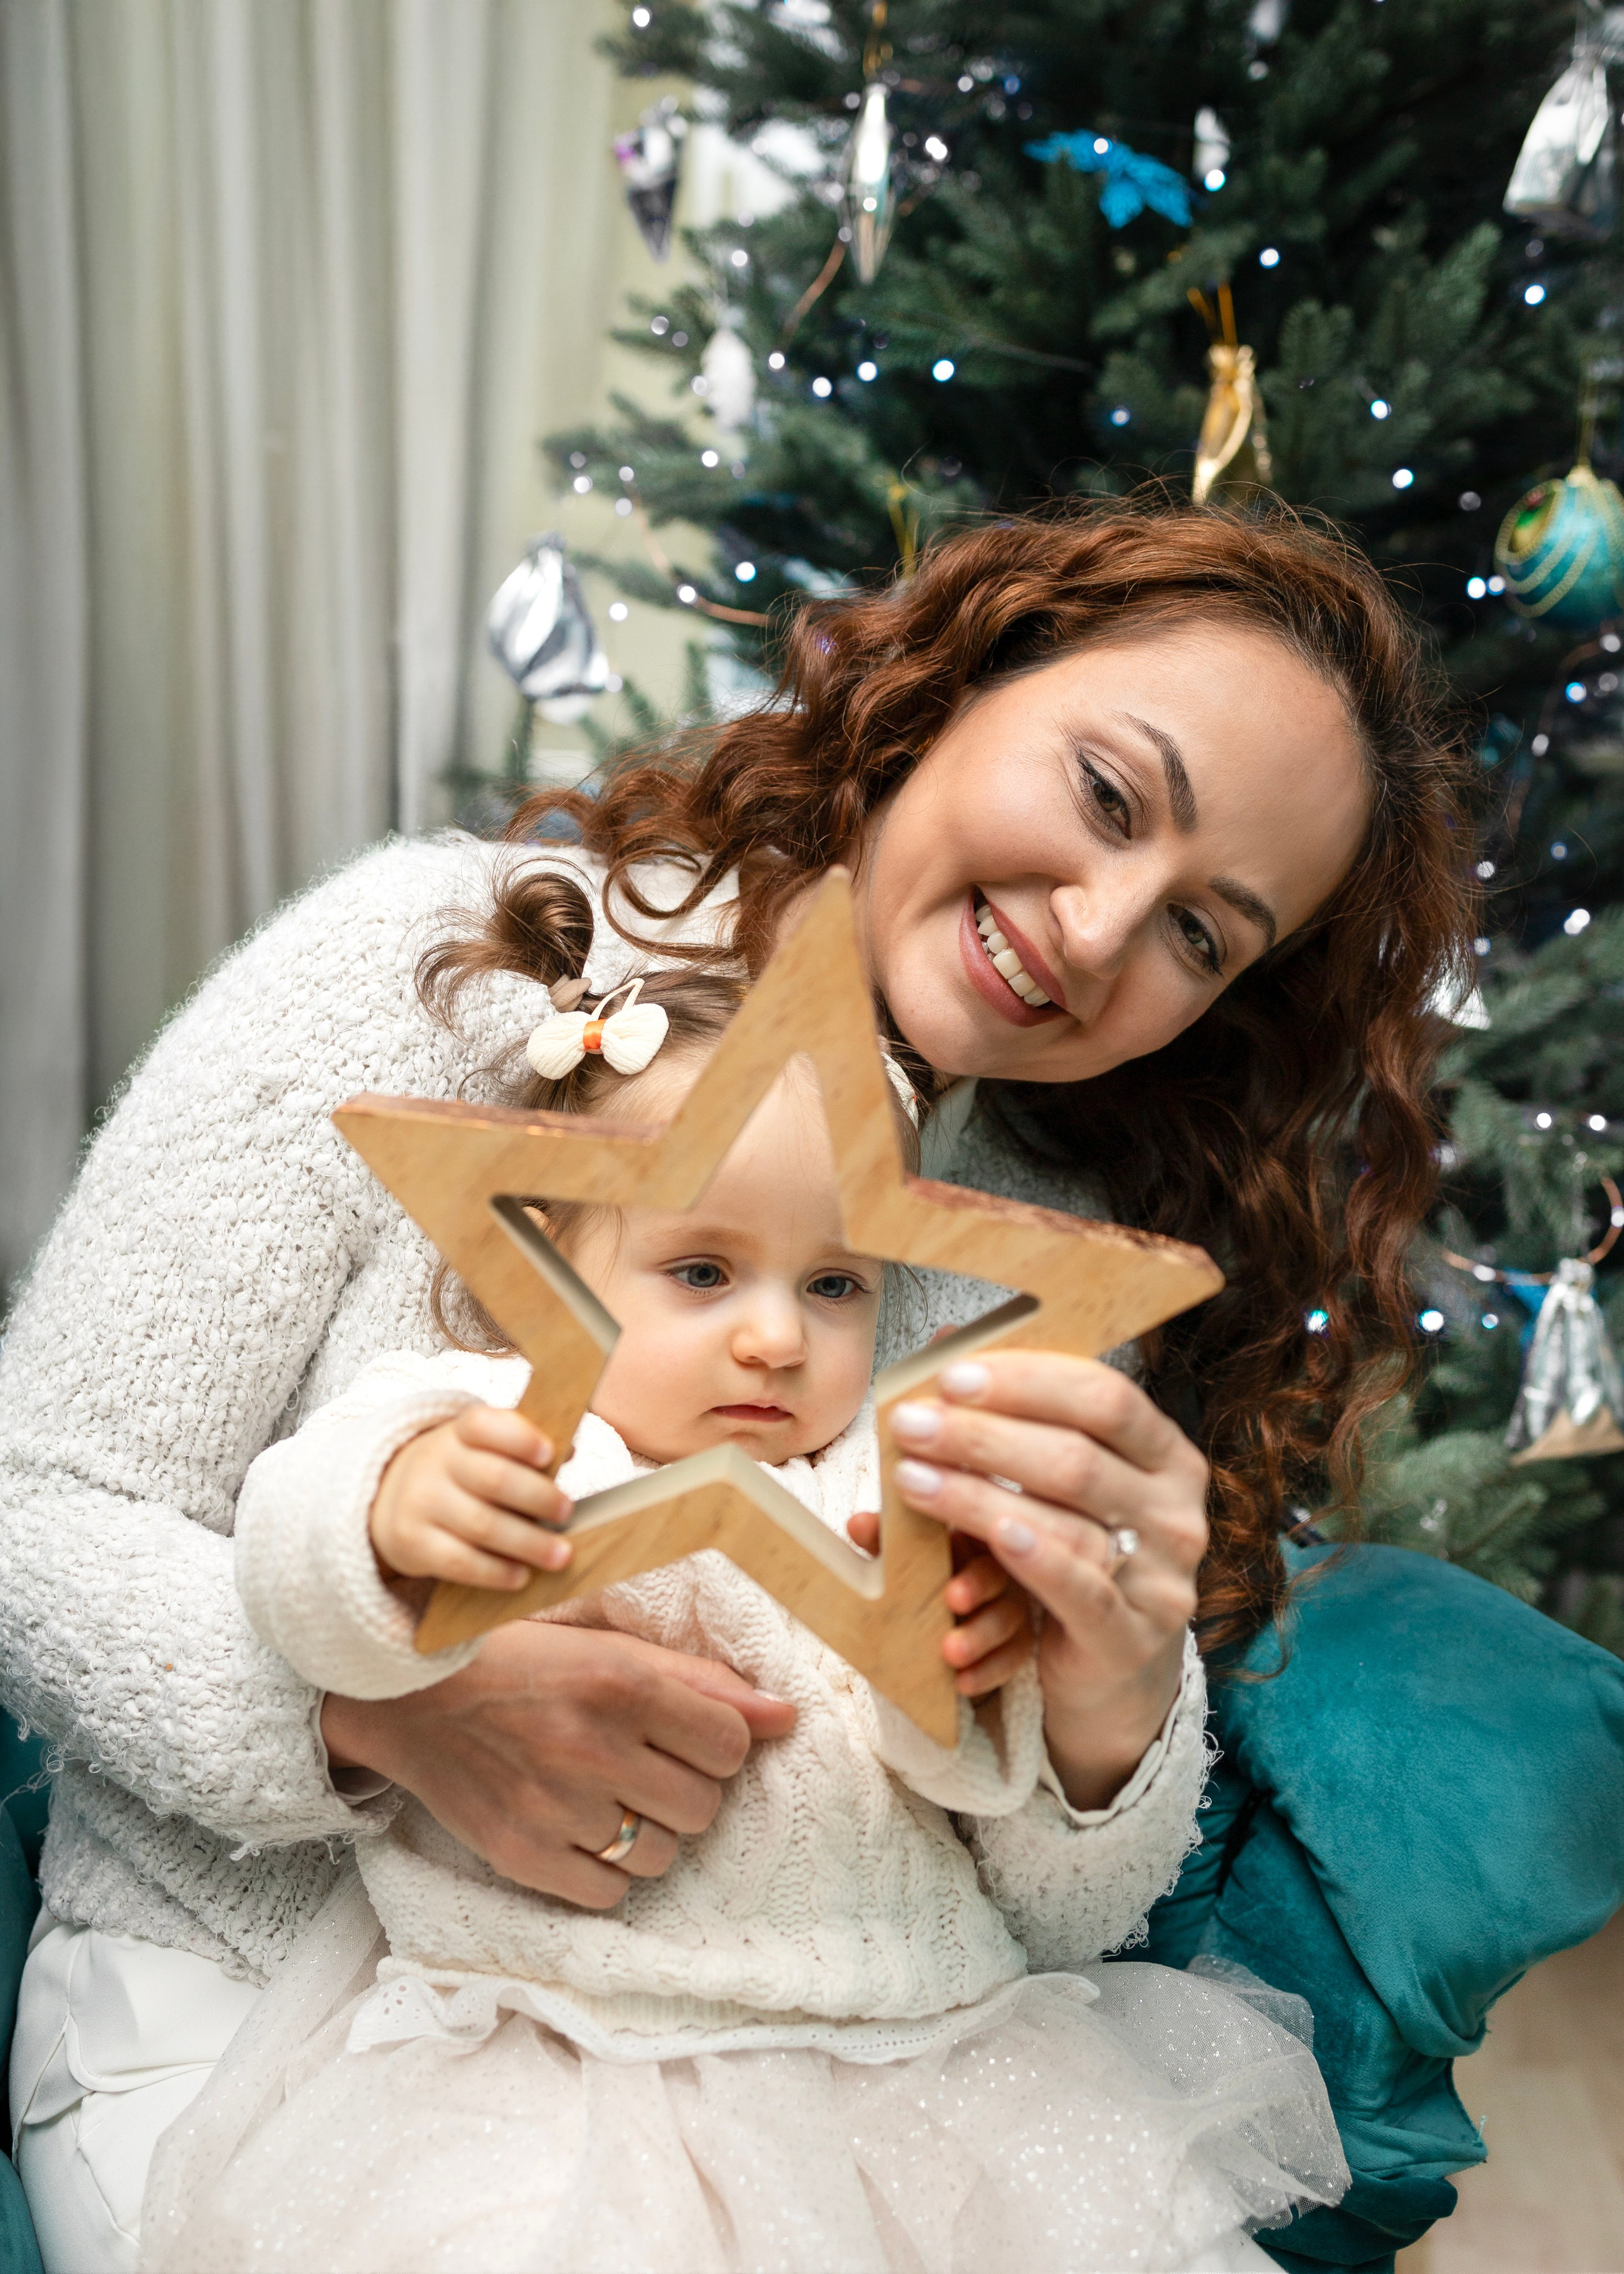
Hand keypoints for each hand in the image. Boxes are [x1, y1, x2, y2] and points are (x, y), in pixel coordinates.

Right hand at [321, 1622, 797, 1907]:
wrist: (411, 1697)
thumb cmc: (522, 1663)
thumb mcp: (608, 1650)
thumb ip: (701, 1683)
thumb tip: (786, 1716)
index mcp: (621, 1684)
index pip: (731, 1745)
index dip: (719, 1743)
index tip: (687, 1735)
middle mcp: (591, 1747)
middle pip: (702, 1806)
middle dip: (685, 1789)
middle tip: (644, 1766)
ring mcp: (554, 1809)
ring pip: (661, 1856)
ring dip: (648, 1832)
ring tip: (609, 1797)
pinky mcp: (521, 1856)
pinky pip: (608, 1894)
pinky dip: (606, 1872)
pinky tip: (581, 1831)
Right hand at [371, 1405, 574, 1592]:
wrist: (391, 1498)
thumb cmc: (463, 1473)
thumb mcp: (483, 1448)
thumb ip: (523, 1447)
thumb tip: (568, 1451)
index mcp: (459, 1432)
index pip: (484, 1424)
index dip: (518, 1438)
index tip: (548, 1454)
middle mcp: (435, 1462)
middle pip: (493, 1478)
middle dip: (537, 1498)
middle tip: (566, 1513)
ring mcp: (419, 1503)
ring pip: (482, 1525)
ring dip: (528, 1543)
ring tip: (560, 1555)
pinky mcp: (411, 1543)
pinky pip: (460, 1562)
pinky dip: (496, 1572)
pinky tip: (521, 1576)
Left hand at [845, 1510, 1031, 1697]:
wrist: (917, 1626)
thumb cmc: (911, 1579)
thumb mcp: (894, 1559)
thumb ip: (880, 1540)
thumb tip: (858, 1524)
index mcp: (971, 1537)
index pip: (979, 1530)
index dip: (968, 1541)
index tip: (949, 1565)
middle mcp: (998, 1568)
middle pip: (998, 1573)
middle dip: (977, 1586)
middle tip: (953, 1600)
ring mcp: (1010, 1606)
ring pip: (1007, 1620)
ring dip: (979, 1637)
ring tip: (951, 1654)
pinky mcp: (1014, 1643)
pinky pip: (1010, 1658)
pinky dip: (986, 1672)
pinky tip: (962, 1683)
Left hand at [887, 1353, 1206, 1809]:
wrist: (1114, 1674)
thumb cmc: (1076, 1557)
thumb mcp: (1055, 1487)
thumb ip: (1017, 1418)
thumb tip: (943, 1342)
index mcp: (1166, 1456)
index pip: (1106, 1397)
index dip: (1027, 1381)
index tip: (950, 1376)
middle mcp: (1177, 1512)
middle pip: (1077, 1457)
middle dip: (983, 1436)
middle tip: (910, 1424)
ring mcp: (1163, 1578)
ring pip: (1069, 1521)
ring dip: (979, 1495)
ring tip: (910, 1479)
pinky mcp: (1132, 1636)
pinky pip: (1082, 1589)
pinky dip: (1034, 1558)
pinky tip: (991, 1534)